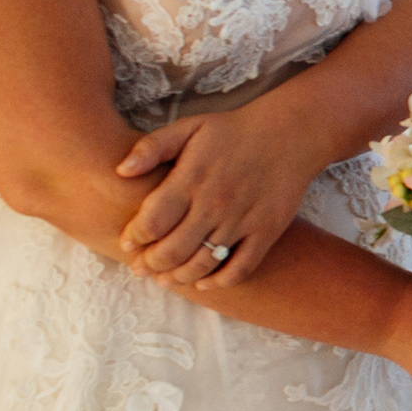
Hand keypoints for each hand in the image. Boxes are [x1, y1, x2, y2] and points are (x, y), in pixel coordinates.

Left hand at [114, 103, 318, 287]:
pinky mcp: (267, 231)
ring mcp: (243, 220)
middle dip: (150, 265)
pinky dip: (219, 282)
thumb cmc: (234, 131)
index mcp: (191, 179)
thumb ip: (151, 147)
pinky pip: (240, 268)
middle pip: (172, 250)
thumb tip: (120, 171)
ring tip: (166, 279)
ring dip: (178, 277)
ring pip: (202, 264)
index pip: (151, 222)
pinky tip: (204, 283)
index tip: (128, 243)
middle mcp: (215, 203)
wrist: (291, 133)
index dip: (134, 239)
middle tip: (142, 268)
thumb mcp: (189, 127)